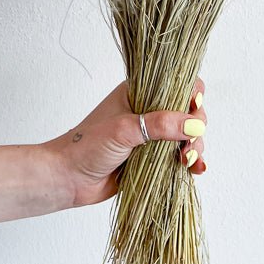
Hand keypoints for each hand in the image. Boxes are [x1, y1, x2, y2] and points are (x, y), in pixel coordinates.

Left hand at [48, 77, 207, 207]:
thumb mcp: (124, 130)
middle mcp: (149, 111)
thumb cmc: (88, 146)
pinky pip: (180, 156)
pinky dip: (191, 162)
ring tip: (187, 161)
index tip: (194, 109)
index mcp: (141, 93)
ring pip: (187, 135)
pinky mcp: (153, 159)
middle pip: (188, 111)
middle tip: (188, 145)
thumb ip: (160, 125)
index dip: (192, 94)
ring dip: (194, 147)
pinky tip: (196, 169)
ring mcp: (152, 136)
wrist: (68, 179)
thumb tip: (195, 126)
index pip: (178, 84)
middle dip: (195, 127)